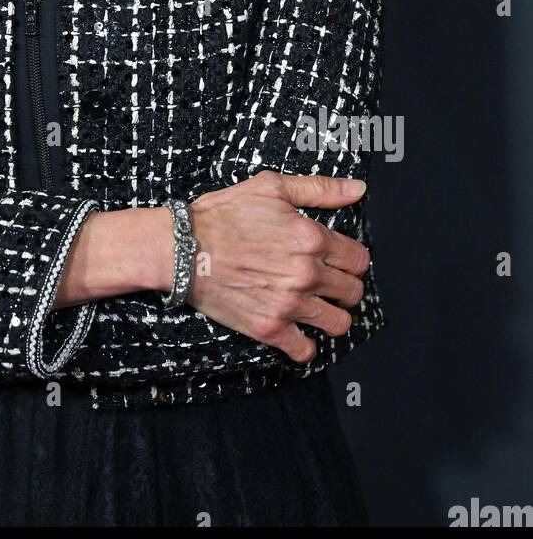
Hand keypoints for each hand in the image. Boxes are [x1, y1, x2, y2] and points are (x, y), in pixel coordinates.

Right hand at [187, 170, 371, 363]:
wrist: (180, 249)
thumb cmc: (222, 215)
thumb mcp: (270, 188)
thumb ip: (319, 189)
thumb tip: (357, 190)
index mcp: (311, 238)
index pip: (358, 259)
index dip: (351, 260)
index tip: (339, 261)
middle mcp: (307, 274)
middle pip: (353, 292)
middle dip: (344, 287)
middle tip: (328, 284)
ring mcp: (289, 304)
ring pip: (338, 323)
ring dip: (332, 316)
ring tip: (317, 308)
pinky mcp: (269, 328)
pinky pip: (305, 350)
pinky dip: (305, 345)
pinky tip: (297, 332)